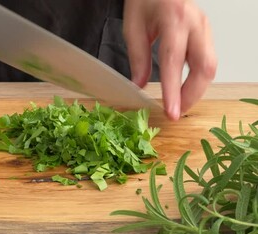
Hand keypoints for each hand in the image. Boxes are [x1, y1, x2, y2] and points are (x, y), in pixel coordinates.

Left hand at [123, 0, 216, 119]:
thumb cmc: (145, 0)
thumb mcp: (133, 27)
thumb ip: (138, 58)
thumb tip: (140, 86)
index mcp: (174, 19)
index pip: (174, 60)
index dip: (173, 89)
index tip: (171, 110)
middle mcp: (195, 24)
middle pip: (204, 67)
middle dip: (191, 94)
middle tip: (175, 112)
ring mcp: (205, 28)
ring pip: (211, 66)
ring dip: (197, 90)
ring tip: (179, 104)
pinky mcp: (207, 33)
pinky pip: (208, 61)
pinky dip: (198, 79)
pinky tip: (185, 89)